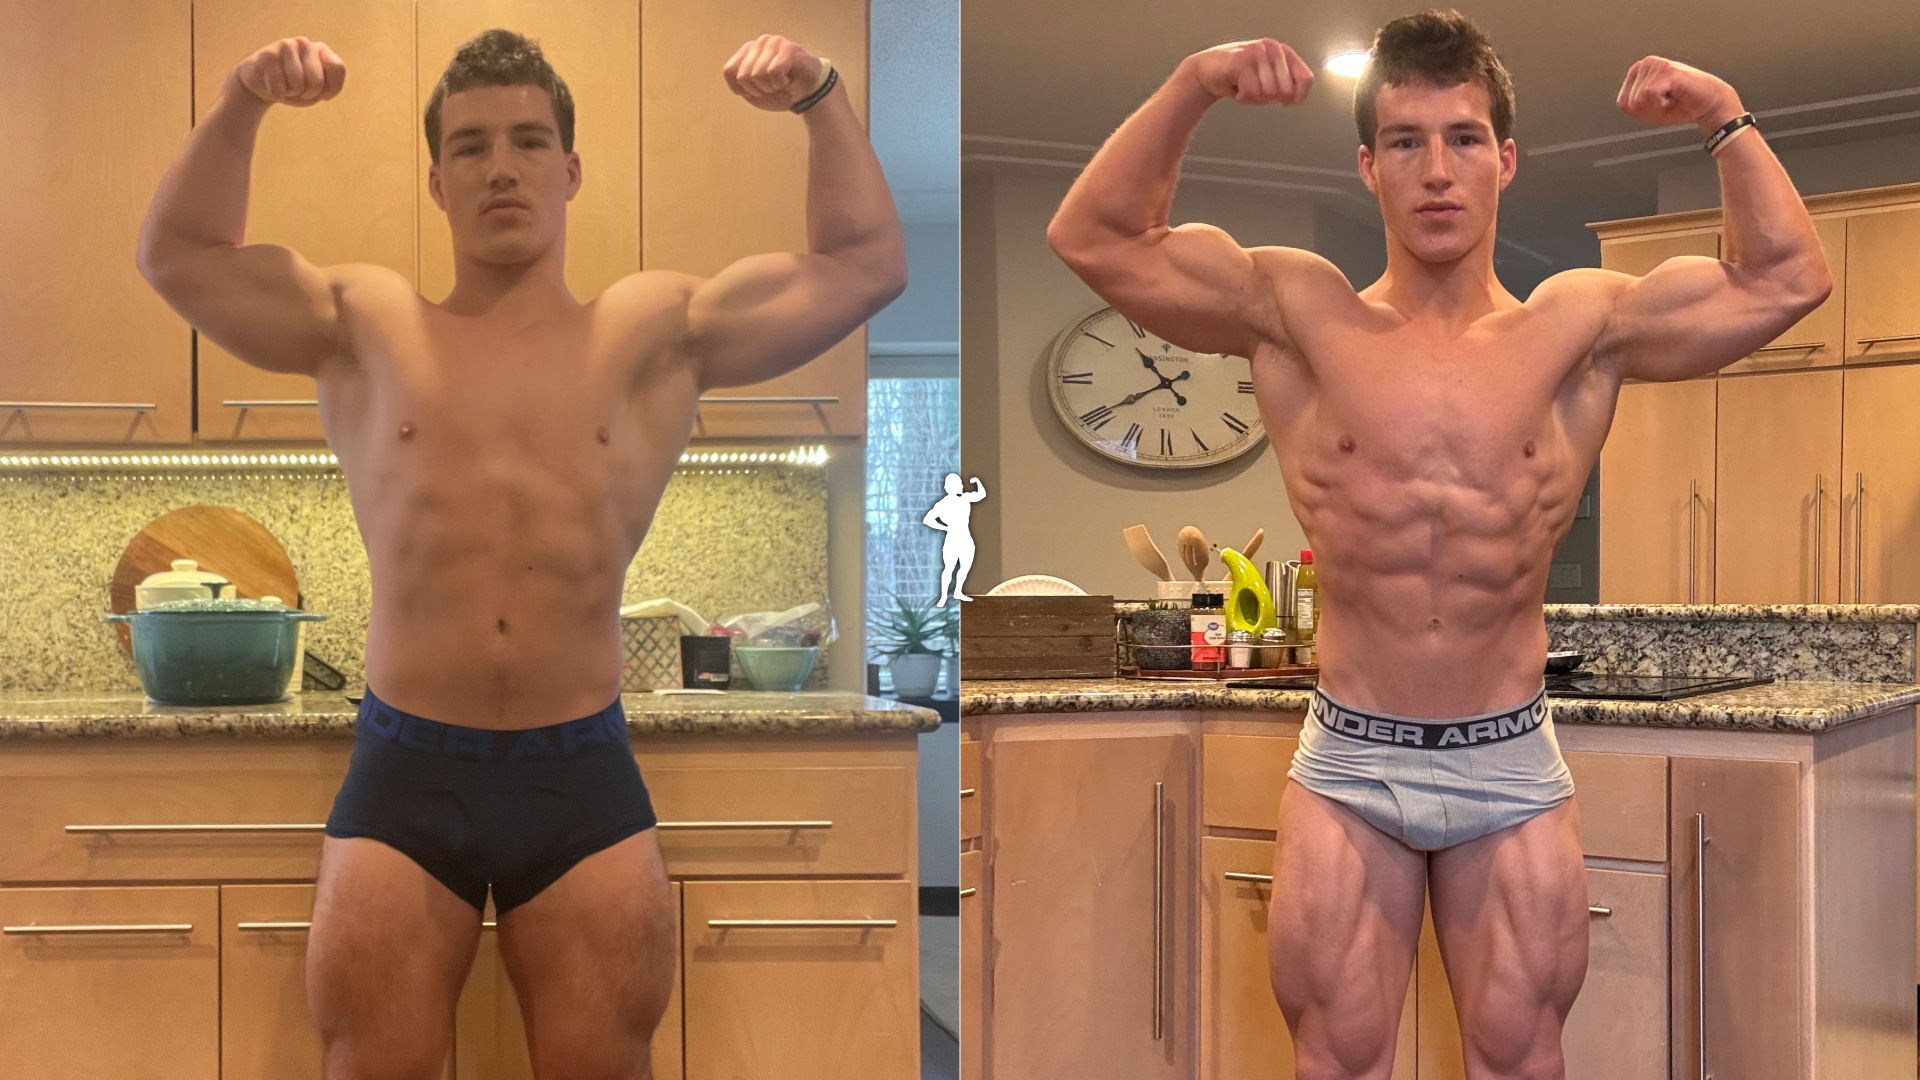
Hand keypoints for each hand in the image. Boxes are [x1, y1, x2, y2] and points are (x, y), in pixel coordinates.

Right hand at [231, 37, 344, 107]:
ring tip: (285, 86)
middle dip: (308, 94)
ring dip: (291, 93)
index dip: (333, 88)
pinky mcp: (268, 54)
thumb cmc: (294, 87)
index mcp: (320, 49)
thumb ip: (329, 84)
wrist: (260, 83)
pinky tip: (272, 85)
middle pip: (316, 81)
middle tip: (299, 91)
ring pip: (297, 84)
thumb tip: (327, 81)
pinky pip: (279, 87)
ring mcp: (286, 46)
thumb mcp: (317, 89)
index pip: (337, 67)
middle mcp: (304, 43)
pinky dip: (277, 94)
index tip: (324, 95)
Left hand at [723, 35, 826, 111]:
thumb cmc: (782, 92)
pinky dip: (780, 83)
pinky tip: (789, 80)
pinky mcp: (788, 48)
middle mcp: (760, 42)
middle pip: (743, 76)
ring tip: (782, 83)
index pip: (729, 71)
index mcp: (749, 50)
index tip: (757, 91)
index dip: (742, 89)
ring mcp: (774, 43)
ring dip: (771, 87)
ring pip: (758, 74)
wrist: (810, 95)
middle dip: (758, 90)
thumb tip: (737, 75)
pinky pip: (773, 72)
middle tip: (773, 88)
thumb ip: (739, 82)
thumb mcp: (754, 92)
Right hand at [1185, 39, 1311, 105]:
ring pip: (1268, 92)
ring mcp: (1257, 52)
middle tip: (1256, 90)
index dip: (1297, 97)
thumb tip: (1294, 99)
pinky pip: (1251, 91)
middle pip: (1285, 90)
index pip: (1305, 79)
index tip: (1285, 102)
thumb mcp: (1267, 80)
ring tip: (1245, 87)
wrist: (1207, 70)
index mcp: (1283, 52)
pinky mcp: (1241, 60)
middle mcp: (1273, 48)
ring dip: (1254, 98)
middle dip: (1270, 98)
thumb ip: (1284, 86)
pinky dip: (1243, 97)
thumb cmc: (1238, 75)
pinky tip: (1237, 87)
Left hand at [1616, 56, 1741, 131]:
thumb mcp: (1649, 110)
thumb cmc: (1683, 106)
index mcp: (1639, 71)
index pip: (1623, 104)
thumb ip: (1633, 106)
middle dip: (1650, 110)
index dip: (1642, 113)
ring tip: (1673, 97)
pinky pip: (1648, 96)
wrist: (1710, 104)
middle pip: (1631, 103)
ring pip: (1639, 101)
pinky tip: (1675, 95)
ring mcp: (1656, 64)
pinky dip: (1662, 104)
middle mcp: (1646, 63)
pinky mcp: (1667, 70)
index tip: (1660, 105)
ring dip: (1658, 107)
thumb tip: (1629, 102)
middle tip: (1670, 101)